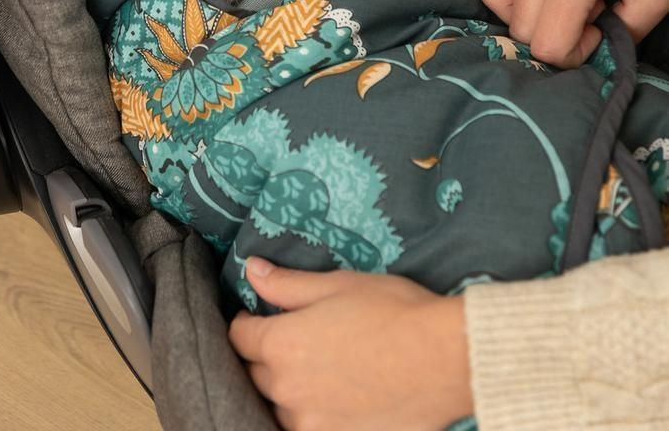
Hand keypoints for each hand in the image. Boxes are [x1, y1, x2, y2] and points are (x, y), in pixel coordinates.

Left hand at [228, 258, 472, 430]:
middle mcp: (287, 389)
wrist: (444, 358)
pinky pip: (307, 428)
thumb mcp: (338, 285)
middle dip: (266, 355)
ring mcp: (310, 423)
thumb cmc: (394, 311)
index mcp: (283, 344)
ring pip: (280, 405)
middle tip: (295, 340)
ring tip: (319, 370)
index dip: (248, 322)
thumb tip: (251, 269)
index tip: (259, 317)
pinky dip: (313, 413)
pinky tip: (335, 397)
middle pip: (255, 373)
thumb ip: (287, 284)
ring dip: (288, 389)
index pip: (239, 336)